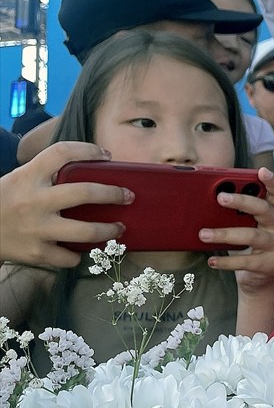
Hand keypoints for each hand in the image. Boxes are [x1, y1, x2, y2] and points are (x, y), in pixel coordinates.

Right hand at [0, 142, 127, 267]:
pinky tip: (82, 251)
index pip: (61, 153)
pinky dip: (79, 255)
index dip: (88, 150)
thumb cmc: (7, 201)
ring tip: (120, 228)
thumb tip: (92, 166)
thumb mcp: (21, 179)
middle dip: (112, 194)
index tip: (106, 155)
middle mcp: (34, 201)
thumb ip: (47, 174)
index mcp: (28, 177)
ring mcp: (36, 229)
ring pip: (85, 231)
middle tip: (127, 196)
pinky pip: (70, 257)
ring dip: (109, 230)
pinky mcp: (37, 253)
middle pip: (83, 193)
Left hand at [200, 167, 273, 297]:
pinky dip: (226, 261)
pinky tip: (211, 261)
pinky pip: (246, 261)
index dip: (272, 181)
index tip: (261, 171)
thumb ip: (232, 214)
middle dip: (242, 201)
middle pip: (264, 209)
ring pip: (252, 236)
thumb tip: (201, 202)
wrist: (259, 280)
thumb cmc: (246, 247)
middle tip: (220, 198)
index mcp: (272, 212)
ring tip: (203, 234)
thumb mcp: (242, 226)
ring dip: (225, 234)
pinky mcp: (269, 264)